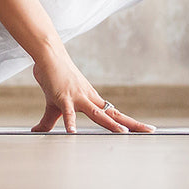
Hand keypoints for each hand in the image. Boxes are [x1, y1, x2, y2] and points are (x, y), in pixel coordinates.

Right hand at [30, 47, 155, 133]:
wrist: (49, 55)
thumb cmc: (53, 78)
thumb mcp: (53, 105)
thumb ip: (48, 122)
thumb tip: (37, 134)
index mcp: (91, 101)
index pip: (114, 114)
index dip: (129, 123)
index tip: (146, 129)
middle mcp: (90, 99)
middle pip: (114, 114)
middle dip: (131, 124)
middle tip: (151, 131)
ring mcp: (78, 97)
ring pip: (97, 113)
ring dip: (110, 123)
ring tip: (123, 133)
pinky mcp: (63, 96)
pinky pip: (68, 111)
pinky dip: (70, 122)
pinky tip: (72, 133)